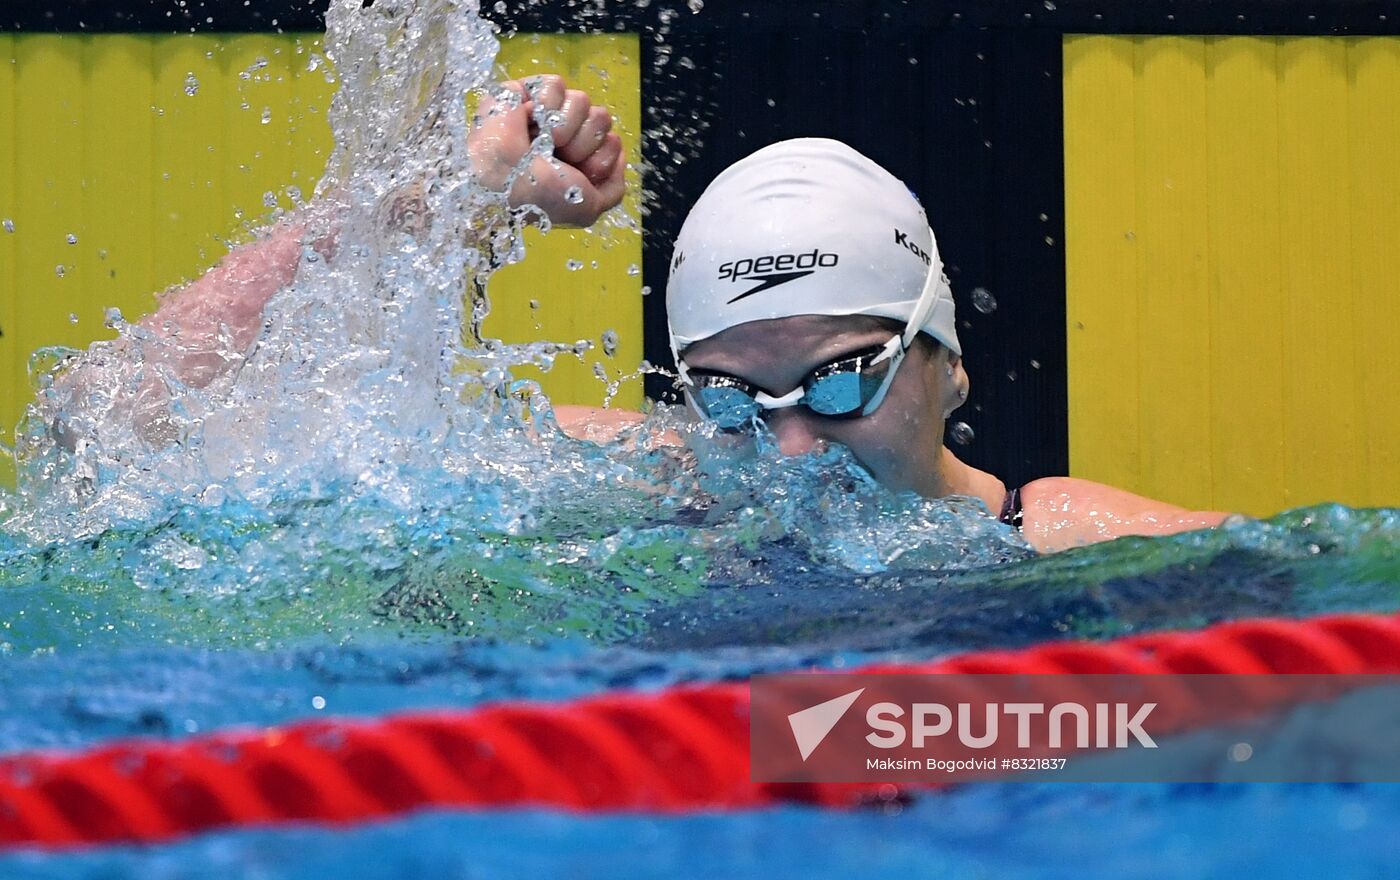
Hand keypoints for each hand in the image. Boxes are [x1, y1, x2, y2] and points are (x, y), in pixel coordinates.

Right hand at [468, 74, 626, 227]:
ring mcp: (547, 113)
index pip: (612, 144)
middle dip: (584, 144)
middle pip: (602, 121)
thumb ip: (611, 191)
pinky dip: (545, 104)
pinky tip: (529, 120)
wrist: (500, 176)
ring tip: (540, 141)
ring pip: (583, 101)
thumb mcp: (585, 210)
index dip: (600, 159)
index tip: (577, 174)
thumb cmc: (539, 197)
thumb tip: (618, 155)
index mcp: (577, 162)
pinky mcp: (527, 90)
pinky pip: (556, 84)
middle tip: (557, 157)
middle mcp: (565, 137)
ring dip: (564, 127)